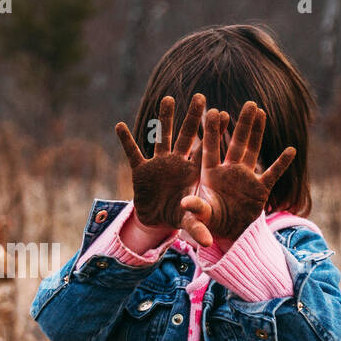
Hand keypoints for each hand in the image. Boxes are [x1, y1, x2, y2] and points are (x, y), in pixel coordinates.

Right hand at [116, 93, 206, 232]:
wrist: (157, 219)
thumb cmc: (178, 215)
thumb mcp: (188, 221)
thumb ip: (197, 227)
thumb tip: (209, 243)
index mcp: (192, 171)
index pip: (204, 148)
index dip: (212, 132)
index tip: (221, 113)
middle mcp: (177, 162)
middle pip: (185, 136)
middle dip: (192, 118)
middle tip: (200, 97)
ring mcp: (159, 163)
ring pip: (161, 137)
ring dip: (163, 119)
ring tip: (168, 99)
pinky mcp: (141, 170)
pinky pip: (132, 153)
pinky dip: (126, 141)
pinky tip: (119, 126)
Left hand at [179, 101, 295, 247]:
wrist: (230, 234)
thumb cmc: (211, 221)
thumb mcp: (202, 215)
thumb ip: (196, 209)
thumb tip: (185, 203)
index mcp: (210, 173)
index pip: (211, 148)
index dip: (213, 131)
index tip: (213, 111)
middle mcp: (228, 170)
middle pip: (236, 143)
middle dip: (241, 124)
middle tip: (248, 103)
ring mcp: (246, 177)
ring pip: (252, 150)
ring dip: (257, 132)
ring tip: (261, 112)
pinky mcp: (260, 188)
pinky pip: (273, 173)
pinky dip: (282, 163)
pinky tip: (291, 150)